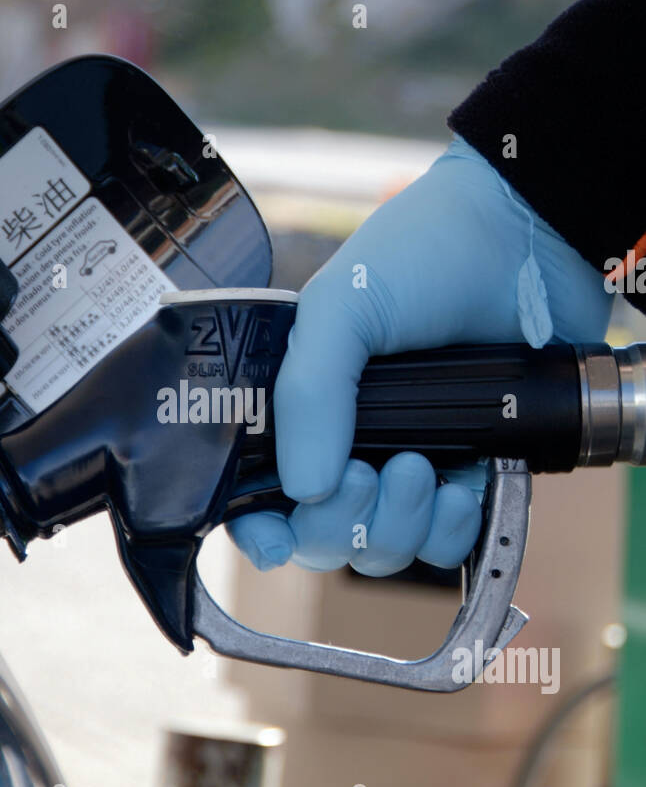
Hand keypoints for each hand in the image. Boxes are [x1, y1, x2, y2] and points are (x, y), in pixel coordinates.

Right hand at [230, 138, 611, 575]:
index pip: (258, 493)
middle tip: (367, 476)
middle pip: (323, 534)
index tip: (278, 538)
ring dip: (397, 525)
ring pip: (383, 547)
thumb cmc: (423, 254)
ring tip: (420, 470)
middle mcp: (348, 442)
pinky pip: (446, 543)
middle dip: (341, 523)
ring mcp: (409, 462)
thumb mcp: (341, 307)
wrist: (527, 238)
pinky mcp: (470, 473)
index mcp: (300, 405)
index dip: (262, 528)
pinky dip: (450, 530)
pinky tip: (462, 487)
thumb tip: (303, 488)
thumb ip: (309, 395)